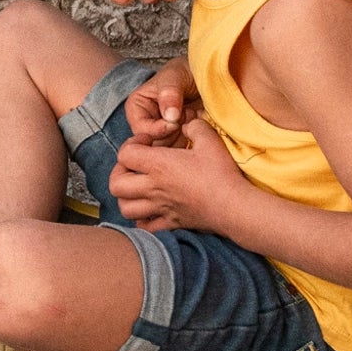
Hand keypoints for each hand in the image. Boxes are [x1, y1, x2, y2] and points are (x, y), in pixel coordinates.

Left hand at [108, 116, 246, 232]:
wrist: (236, 207)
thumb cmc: (221, 173)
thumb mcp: (209, 139)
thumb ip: (193, 125)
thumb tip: (185, 123)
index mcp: (158, 165)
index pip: (124, 154)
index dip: (131, 143)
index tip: (148, 142)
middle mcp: (154, 188)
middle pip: (115, 184)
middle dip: (119, 172)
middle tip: (135, 166)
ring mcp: (161, 209)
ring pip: (125, 208)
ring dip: (126, 196)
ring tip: (139, 187)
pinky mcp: (171, 224)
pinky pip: (145, 227)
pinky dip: (142, 219)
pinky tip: (151, 209)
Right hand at [124, 58, 201, 146]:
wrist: (207, 79)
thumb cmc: (186, 72)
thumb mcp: (176, 76)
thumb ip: (170, 93)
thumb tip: (169, 116)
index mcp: (137, 109)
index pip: (141, 131)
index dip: (159, 130)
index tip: (176, 122)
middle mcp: (148, 125)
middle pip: (155, 146)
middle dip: (174, 136)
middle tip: (188, 117)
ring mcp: (165, 136)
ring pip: (170, 154)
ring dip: (186, 140)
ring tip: (194, 119)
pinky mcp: (181, 143)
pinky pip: (185, 155)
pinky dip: (195, 145)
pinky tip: (200, 129)